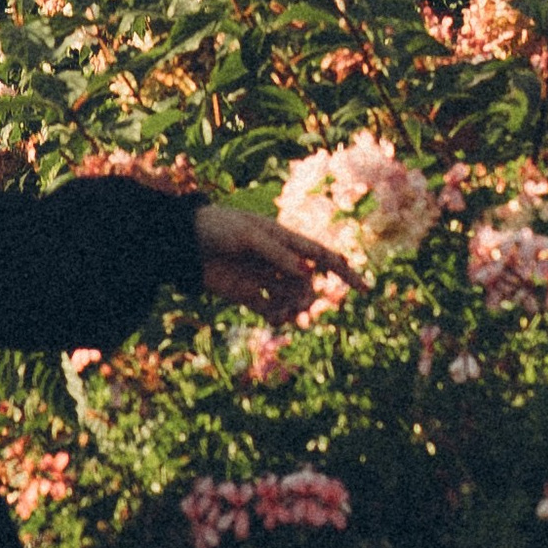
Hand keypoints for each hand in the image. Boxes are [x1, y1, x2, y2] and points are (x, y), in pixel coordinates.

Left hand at [194, 201, 354, 320]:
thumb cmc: (217, 227)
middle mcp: (279, 260)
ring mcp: (264, 278)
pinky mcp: (248, 295)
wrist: (183, 242)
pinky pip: (271, 310)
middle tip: (302, 307)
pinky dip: (278, 318)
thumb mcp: (248, 236)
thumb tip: (308, 273)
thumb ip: (277, 254)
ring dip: (295, 310)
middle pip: (308, 283)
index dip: (345, 271)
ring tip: (287, 316)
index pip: (322, 256)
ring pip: (292, 299)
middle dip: (310, 297)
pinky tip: (275, 320)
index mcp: (284, 239)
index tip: (364, 290)